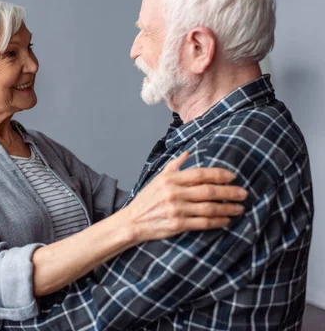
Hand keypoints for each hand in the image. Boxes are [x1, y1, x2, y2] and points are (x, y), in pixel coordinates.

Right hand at [123, 151, 247, 241]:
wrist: (132, 221)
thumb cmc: (146, 200)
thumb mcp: (157, 179)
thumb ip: (173, 166)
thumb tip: (187, 153)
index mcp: (170, 179)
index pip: (200, 174)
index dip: (219, 174)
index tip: (232, 176)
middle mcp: (173, 193)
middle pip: (208, 191)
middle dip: (229, 192)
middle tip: (243, 193)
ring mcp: (176, 209)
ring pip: (209, 208)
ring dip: (227, 208)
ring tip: (239, 208)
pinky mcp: (177, 224)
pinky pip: (203, 223)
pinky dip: (217, 222)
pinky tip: (226, 220)